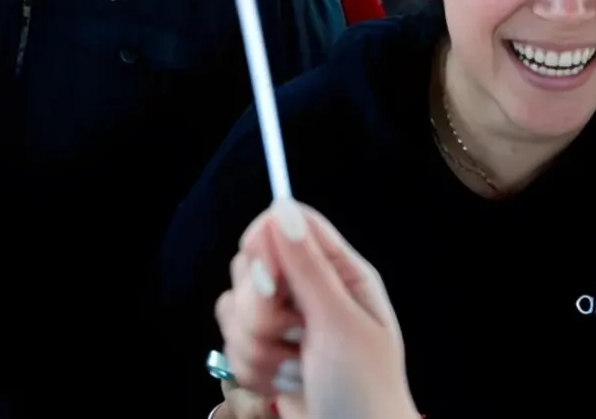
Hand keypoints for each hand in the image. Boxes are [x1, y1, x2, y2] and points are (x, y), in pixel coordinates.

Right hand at [216, 199, 418, 418]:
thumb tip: (283, 207)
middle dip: (261, 311)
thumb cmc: (364, 388)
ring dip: (260, 348)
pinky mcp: (265, 351)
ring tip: (297, 367)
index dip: (266, 246)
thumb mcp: (340, 323)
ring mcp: (285, 321)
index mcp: (339, 271)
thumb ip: (307, 267)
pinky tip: (284, 384)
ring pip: (235, 308)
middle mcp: (309, 289)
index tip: (270, 282)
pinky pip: (231, 343)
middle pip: (250, 267)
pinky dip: (254, 370)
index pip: (286, 224)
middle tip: (297, 336)